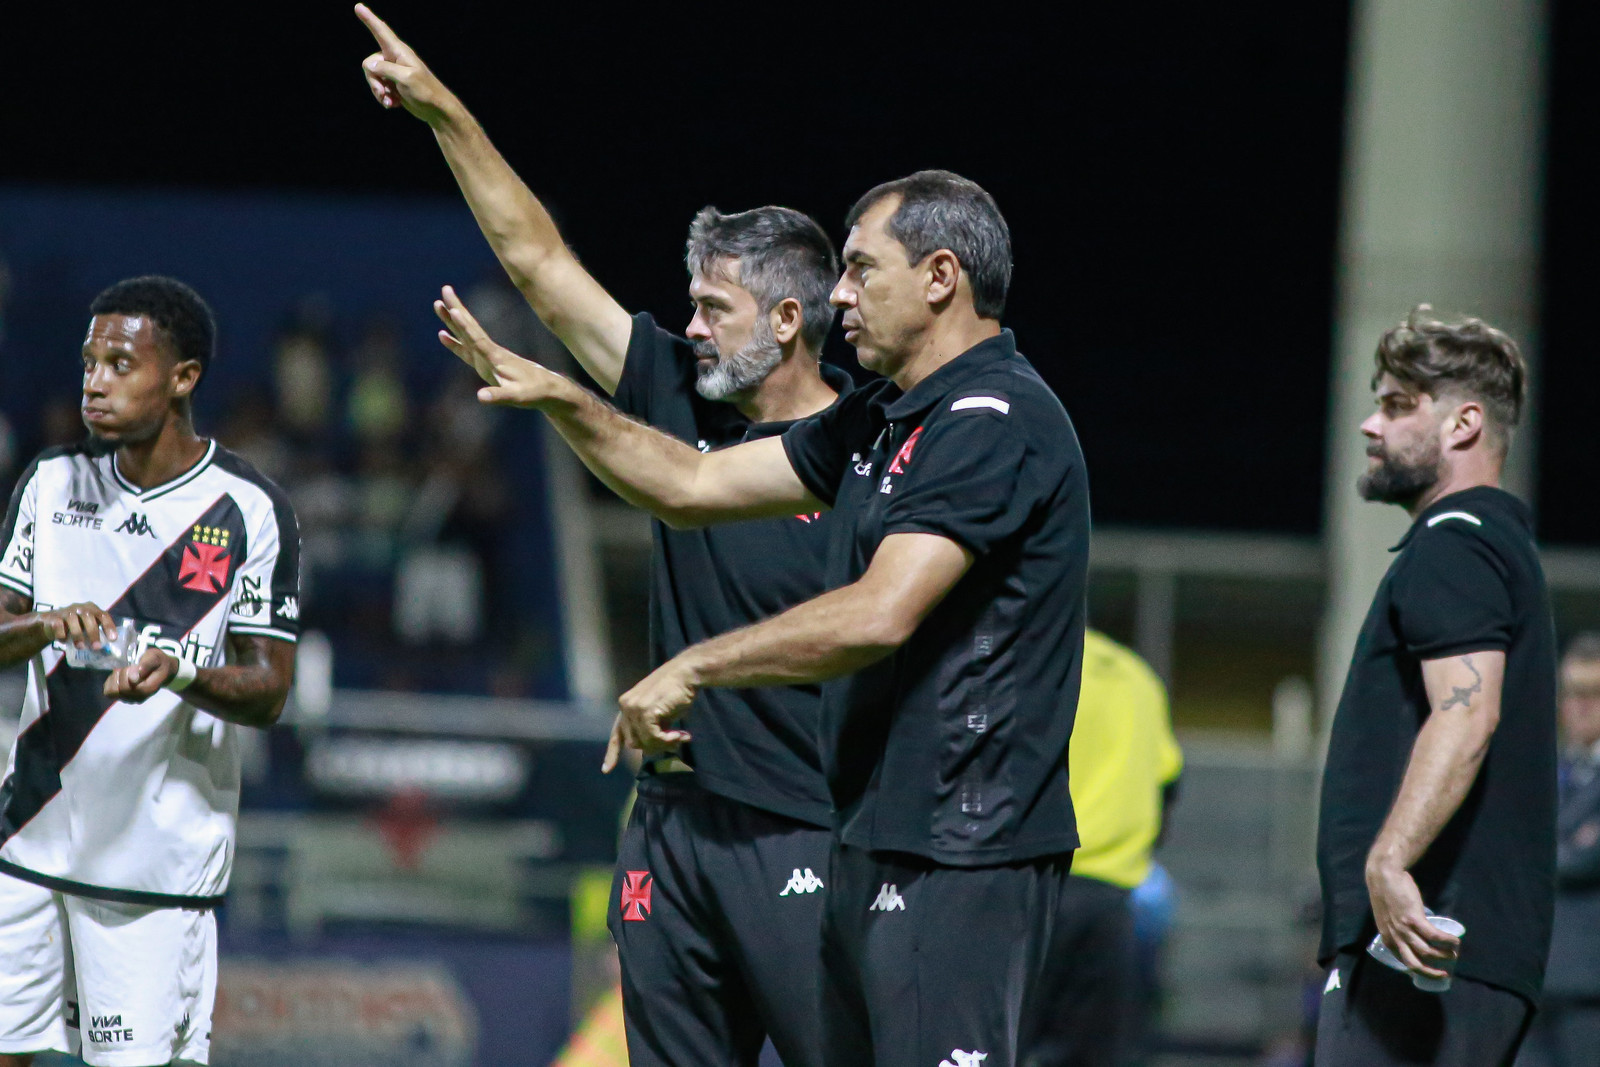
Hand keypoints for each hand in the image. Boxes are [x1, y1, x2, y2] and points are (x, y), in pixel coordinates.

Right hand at [36, 602, 115, 649]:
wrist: (50, 622)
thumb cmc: (75, 625)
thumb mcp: (87, 626)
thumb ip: (96, 632)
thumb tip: (107, 649)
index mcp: (91, 609)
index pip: (103, 615)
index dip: (109, 626)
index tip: (112, 639)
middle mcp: (80, 608)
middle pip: (89, 617)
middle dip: (93, 633)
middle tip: (96, 647)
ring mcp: (66, 611)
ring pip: (73, 620)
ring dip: (78, 635)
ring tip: (81, 647)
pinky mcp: (53, 617)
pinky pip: (58, 625)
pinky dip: (62, 635)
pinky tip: (64, 642)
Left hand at [103, 647, 176, 703]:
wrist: (162, 670)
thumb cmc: (158, 662)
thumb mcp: (155, 658)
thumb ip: (146, 666)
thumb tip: (133, 678)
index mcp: (148, 689)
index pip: (129, 687)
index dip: (126, 675)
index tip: (133, 665)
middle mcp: (139, 697)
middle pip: (120, 690)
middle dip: (120, 675)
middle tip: (128, 667)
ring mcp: (131, 699)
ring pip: (111, 692)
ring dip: (114, 679)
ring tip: (123, 672)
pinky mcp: (124, 698)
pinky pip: (108, 692)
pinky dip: (111, 682)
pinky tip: (119, 677)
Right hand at [355, 4, 454, 124]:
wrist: (436, 110)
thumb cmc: (425, 92)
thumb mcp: (406, 78)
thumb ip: (386, 69)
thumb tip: (370, 65)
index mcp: (399, 52)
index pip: (381, 31)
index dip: (369, 19)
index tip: (358, 6)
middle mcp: (394, 58)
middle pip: (370, 64)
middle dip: (373, 81)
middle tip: (384, 93)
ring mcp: (393, 72)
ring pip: (373, 78)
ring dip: (379, 92)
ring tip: (390, 101)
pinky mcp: (393, 84)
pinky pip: (379, 88)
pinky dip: (384, 98)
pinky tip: (394, 104)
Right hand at [434, 286, 572, 407]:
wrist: (548, 389)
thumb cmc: (534, 393)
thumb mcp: (516, 398)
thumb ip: (498, 396)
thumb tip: (480, 396)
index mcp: (496, 359)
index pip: (477, 339)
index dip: (465, 326)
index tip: (454, 309)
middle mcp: (491, 353)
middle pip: (470, 328)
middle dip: (456, 309)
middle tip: (445, 289)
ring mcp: (488, 356)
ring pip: (467, 334)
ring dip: (452, 320)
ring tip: (438, 304)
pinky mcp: (487, 363)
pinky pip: (467, 348)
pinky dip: (454, 341)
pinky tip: (443, 334)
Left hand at [602, 659, 697, 771]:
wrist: (686, 673)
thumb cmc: (677, 691)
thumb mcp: (660, 713)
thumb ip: (650, 728)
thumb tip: (650, 750)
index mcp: (626, 706)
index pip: (617, 734)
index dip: (612, 753)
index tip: (606, 770)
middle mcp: (626, 706)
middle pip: (633, 742)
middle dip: (654, 746)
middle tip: (675, 742)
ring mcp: (633, 708)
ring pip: (644, 742)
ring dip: (664, 744)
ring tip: (681, 737)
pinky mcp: (644, 711)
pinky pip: (654, 737)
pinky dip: (669, 740)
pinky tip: (682, 734)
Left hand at [1366, 860, 1458, 977]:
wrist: (1384, 875)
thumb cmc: (1387, 894)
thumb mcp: (1387, 918)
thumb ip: (1396, 929)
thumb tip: (1412, 938)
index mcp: (1387, 938)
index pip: (1403, 961)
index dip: (1419, 969)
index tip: (1431, 970)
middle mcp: (1394, 937)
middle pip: (1414, 963)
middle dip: (1431, 972)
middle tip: (1444, 974)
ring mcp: (1403, 929)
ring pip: (1426, 951)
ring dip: (1443, 956)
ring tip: (1453, 954)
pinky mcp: (1413, 918)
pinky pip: (1434, 935)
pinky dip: (1446, 941)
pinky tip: (1455, 941)